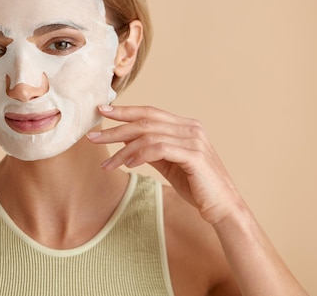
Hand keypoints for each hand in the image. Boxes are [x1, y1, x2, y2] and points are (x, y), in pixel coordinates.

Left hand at [88, 105, 243, 224]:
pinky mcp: (194, 155)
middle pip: (145, 122)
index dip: (125, 110)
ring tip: (107, 163)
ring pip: (148, 136)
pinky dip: (139, 155)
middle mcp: (191, 128)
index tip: (102, 110)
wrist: (223, 207)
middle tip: (93, 137)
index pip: (150, 112)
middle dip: (116, 128)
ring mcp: (194, 140)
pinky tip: (127, 164)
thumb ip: (151, 150)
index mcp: (186, 126)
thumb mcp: (169, 164)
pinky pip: (159, 149)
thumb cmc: (196, 186)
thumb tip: (126, 140)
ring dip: (122, 149)